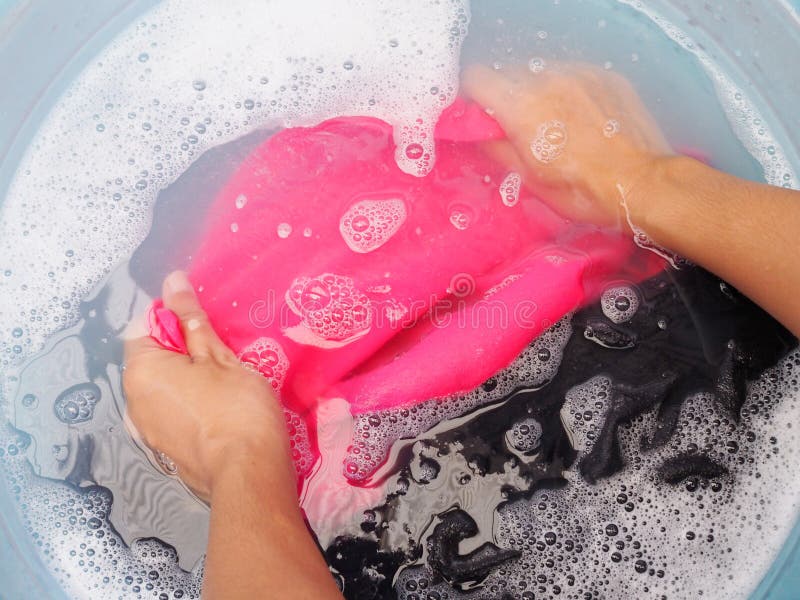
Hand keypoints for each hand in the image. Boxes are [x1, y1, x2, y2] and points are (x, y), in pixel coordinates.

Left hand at [122, 271, 294, 501]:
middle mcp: (133, 400)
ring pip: (165, 387)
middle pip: (154, 358)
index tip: (207, 326)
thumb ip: (190, 318)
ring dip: (188, 378)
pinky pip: (173, 412)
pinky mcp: (166, 450)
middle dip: (184, 349)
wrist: (249, 472)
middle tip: (223, 353)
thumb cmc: (236, 406)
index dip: (175, 318)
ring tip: (225, 383)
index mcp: (140, 371)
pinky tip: (220, 410)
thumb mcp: (217, 355)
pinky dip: (191, 404)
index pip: (144, 325)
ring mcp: (148, 430)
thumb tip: (172, 281)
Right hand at [461, 62, 672, 226]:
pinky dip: (570, 91)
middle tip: (523, 128)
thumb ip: (496, 148)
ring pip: (543, 72)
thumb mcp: (529, 179)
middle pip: (510, 73)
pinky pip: (574, 74)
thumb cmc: (582, 191)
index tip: (484, 118)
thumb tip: (480, 133)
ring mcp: (580, 73)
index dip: (475, 98)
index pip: (477, 78)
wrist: (641, 183)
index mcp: (521, 107)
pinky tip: (583, 118)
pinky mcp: (606, 75)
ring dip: (540, 92)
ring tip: (557, 123)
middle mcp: (548, 80)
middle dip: (508, 98)